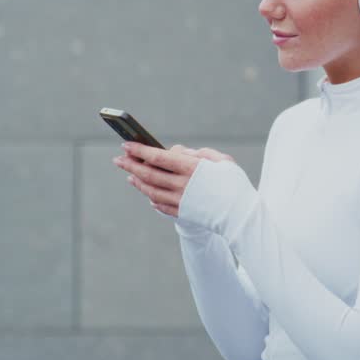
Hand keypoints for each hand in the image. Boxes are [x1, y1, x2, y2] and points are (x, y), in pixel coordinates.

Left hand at [112, 143, 234, 217]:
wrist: (241, 216)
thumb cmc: (234, 184)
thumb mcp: (222, 161)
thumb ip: (200, 153)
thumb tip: (180, 153)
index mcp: (191, 168)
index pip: (158, 157)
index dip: (140, 150)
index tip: (126, 144)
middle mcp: (181, 185)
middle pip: (148, 174)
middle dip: (130, 165)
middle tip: (118, 159)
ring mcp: (180, 201)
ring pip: (150, 190)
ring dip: (137, 181)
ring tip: (129, 175)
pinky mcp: (181, 213)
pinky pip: (160, 204)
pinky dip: (150, 197)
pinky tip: (146, 191)